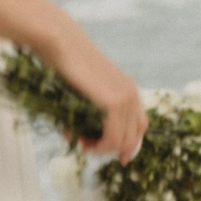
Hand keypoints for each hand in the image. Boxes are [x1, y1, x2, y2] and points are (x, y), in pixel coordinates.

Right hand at [42, 26, 144, 162]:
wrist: (61, 43)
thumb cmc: (65, 63)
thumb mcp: (84, 88)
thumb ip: (90, 109)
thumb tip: (83, 135)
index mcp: (128, 88)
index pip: (139, 126)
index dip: (130, 145)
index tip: (119, 158)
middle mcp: (132, 93)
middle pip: (134, 137)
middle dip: (112, 151)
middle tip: (88, 149)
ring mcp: (125, 98)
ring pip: (123, 141)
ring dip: (101, 150)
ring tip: (81, 144)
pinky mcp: (114, 102)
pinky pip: (113, 138)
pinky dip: (99, 146)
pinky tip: (83, 142)